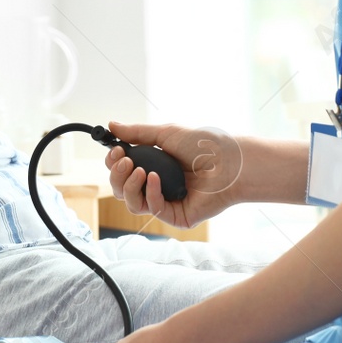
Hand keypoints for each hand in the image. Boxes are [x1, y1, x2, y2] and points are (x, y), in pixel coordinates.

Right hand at [105, 122, 244, 228]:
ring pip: (133, 204)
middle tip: (125, 160)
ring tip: (139, 170)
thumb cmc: (203, 146)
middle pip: (122, 190)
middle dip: (117, 175)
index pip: (122, 172)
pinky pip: (154, 209)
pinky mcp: (177, 216)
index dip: (114, 163)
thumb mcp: (165, 134)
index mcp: (152, 168)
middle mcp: (157, 187)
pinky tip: (155, 178)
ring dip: (129, 186)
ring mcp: (166, 203)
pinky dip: (151, 193)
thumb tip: (112, 126)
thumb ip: (137, 133)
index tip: (116, 151)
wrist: (229, 161)